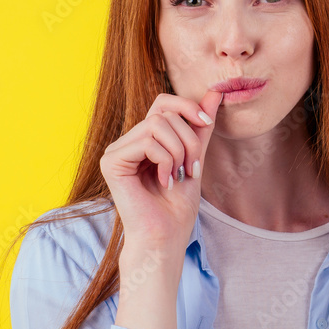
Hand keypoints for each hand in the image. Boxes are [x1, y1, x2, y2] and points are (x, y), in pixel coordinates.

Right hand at [99, 90, 223, 254]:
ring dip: (180, 151)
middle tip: (193, 168)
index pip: (164, 102)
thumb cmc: (178, 206)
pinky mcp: (111, 162)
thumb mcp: (195, 157)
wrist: (165, 238)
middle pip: (164, 112)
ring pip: (158, 124)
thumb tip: (216, 91)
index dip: (188, 106)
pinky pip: (147, 142)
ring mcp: (117, 151)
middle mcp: (128, 141)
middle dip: (189, 138)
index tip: (207, 123)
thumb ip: (200, 126)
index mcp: (145, 139)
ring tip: (180, 176)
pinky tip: (165, 182)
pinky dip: (166, 161)